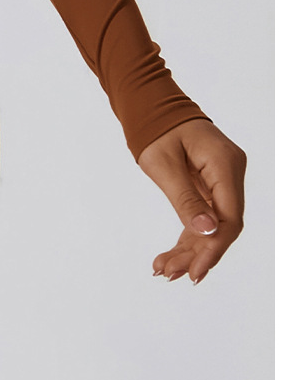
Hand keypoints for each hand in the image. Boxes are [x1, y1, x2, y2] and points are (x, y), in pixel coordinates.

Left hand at [135, 117, 245, 283]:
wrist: (150, 105)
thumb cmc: (155, 128)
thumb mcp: (163, 165)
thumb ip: (186, 199)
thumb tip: (208, 233)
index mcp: (224, 163)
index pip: (230, 217)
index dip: (214, 248)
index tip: (194, 272)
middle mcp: (230, 172)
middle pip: (223, 224)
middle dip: (198, 253)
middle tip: (171, 274)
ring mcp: (222, 178)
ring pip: (213, 224)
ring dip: (191, 248)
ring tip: (165, 269)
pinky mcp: (211, 184)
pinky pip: (205, 215)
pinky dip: (189, 234)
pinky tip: (172, 256)